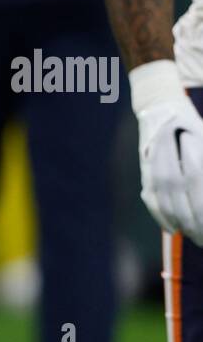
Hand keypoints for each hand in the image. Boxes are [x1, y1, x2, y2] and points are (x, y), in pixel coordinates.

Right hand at [138, 99, 202, 244]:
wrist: (160, 105)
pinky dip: (159, 214)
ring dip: (178, 220)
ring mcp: (153, 159)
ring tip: (192, 236)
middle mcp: (166, 152)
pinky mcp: (145, 167)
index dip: (201, 209)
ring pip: (164, 197)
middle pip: (179, 194)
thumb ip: (202, 165)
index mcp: (187, 143)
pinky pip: (150, 195)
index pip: (194, 181)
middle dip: (193, 220)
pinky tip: (170, 227)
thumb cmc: (191, 126)